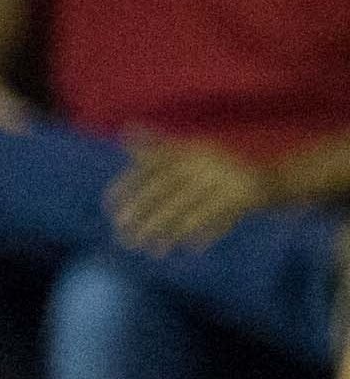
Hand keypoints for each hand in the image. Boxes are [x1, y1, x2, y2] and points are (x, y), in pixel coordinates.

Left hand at [108, 135, 277, 256]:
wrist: (270, 177)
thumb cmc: (218, 166)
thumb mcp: (191, 151)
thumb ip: (159, 146)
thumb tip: (126, 130)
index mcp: (193, 148)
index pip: (154, 165)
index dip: (129, 184)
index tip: (108, 205)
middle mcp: (207, 160)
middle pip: (167, 191)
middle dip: (143, 214)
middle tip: (122, 235)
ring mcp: (227, 179)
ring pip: (189, 209)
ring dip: (166, 231)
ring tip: (148, 248)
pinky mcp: (246, 197)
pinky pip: (218, 218)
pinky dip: (204, 233)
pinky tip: (187, 247)